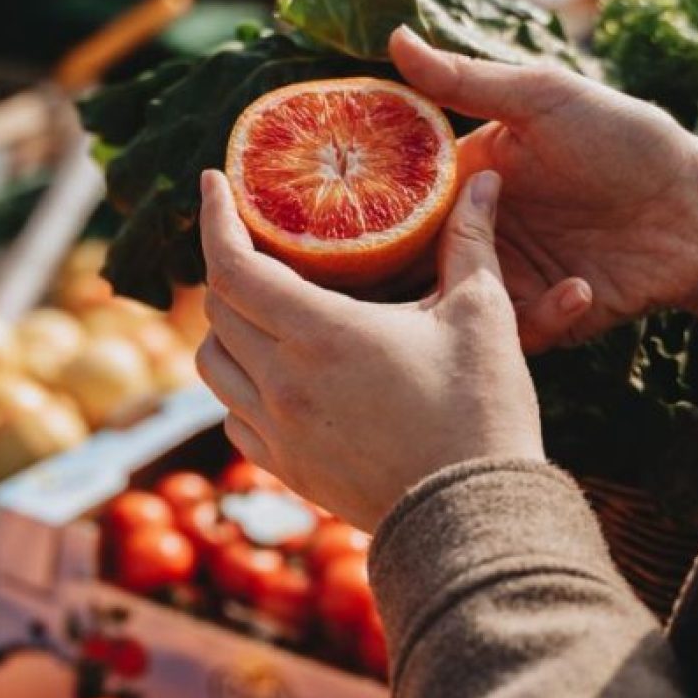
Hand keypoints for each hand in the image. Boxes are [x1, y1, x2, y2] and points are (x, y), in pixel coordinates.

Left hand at [195, 168, 564, 531]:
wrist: (474, 518)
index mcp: (321, 334)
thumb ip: (470, 241)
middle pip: (218, 308)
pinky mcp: (285, 468)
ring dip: (225, 328)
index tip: (212, 185)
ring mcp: (278, 430)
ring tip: (260, 308)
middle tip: (256, 243)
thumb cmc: (480, 412)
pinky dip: (239, 385)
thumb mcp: (481, 316)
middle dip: (228, 265)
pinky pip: (233, 416)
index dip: (214, 218)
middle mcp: (282, 382)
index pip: (233, 264)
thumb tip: (485, 179)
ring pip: (213, 364)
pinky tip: (275, 375)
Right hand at [390, 28, 697, 356]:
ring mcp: (504, 279)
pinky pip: (514, 334)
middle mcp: (473, 233)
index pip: (393, 201)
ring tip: (495, 287)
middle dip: (393, 279)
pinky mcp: (539, 320)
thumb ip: (466, 80)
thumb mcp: (544, 98)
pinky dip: (543, 318)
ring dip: (467, 303)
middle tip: (390, 285)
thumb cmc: (627, 140)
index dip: (361, 212)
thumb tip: (394, 37)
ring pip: (451, 307)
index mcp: (464, 180)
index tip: (337, 222)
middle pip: (408, 265)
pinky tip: (582, 288)